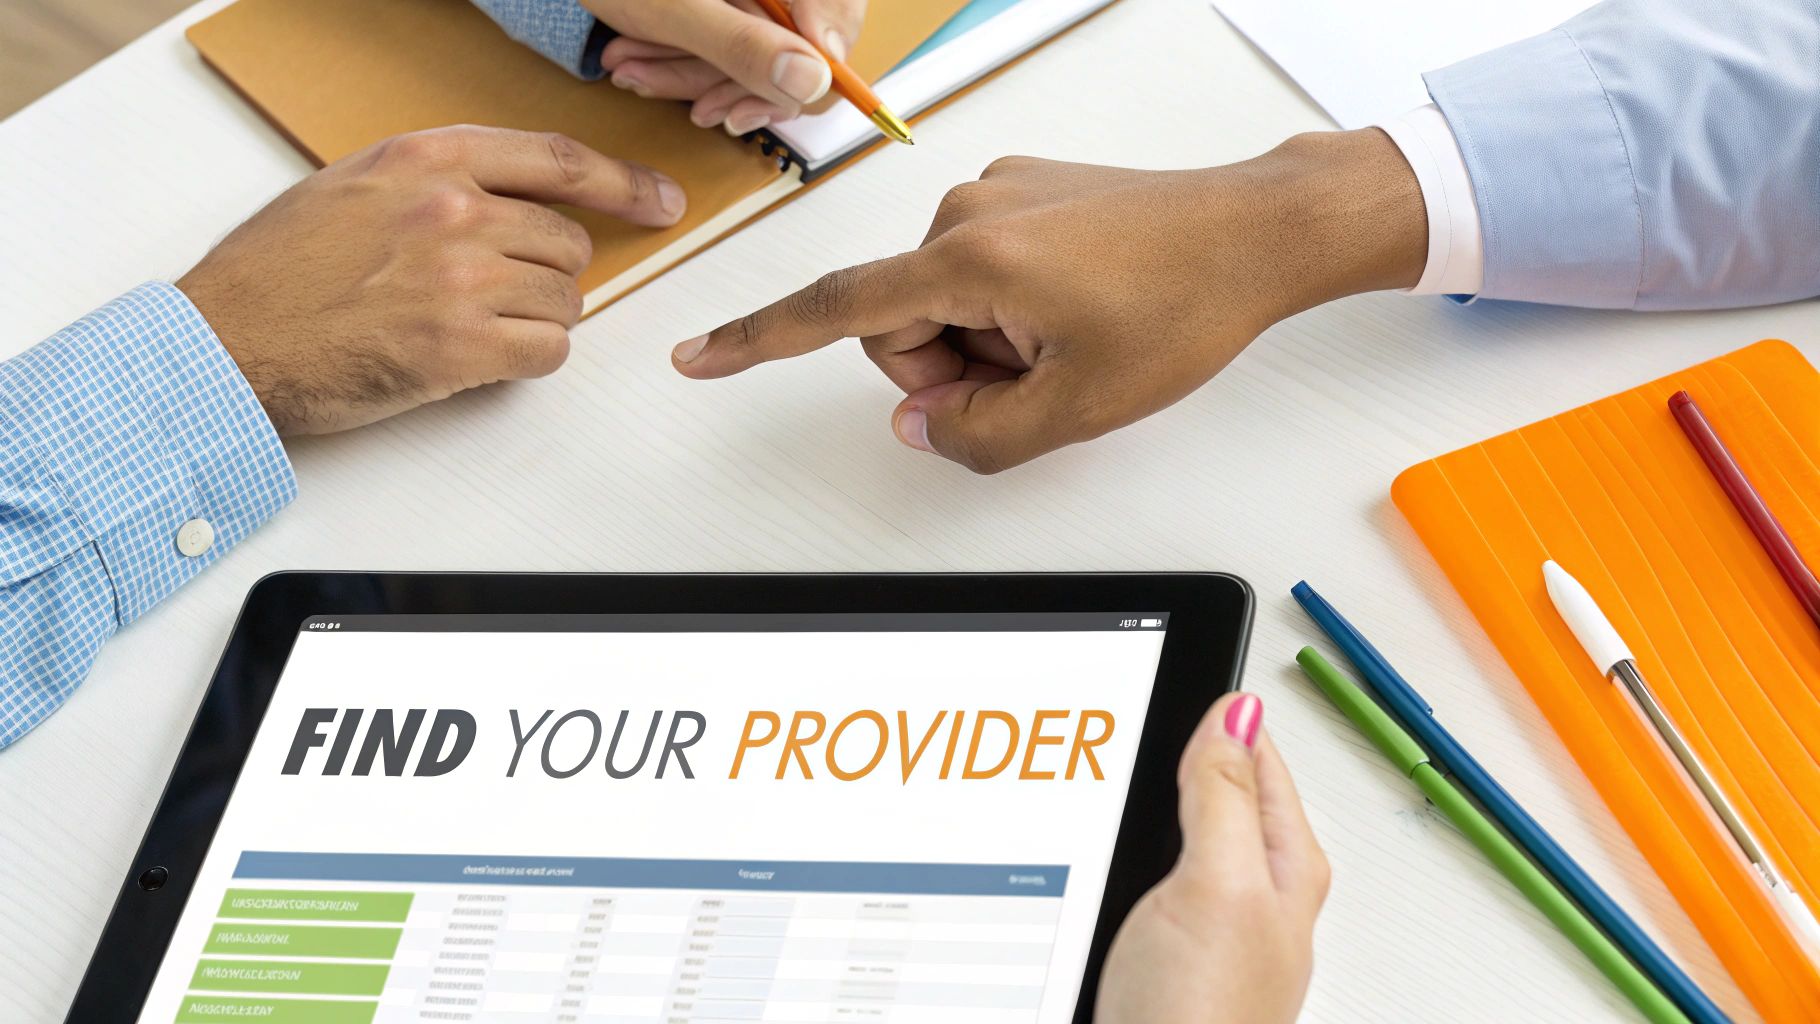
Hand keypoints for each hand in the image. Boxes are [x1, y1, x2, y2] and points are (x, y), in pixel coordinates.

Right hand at [178, 124, 684, 435]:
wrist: (227, 342)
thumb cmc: (278, 272)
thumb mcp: (354, 186)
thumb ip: (437, 182)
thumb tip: (510, 202)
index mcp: (427, 159)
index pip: (559, 160)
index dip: (624, 182)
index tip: (660, 199)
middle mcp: (452, 211)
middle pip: (568, 243)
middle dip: (550, 274)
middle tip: (502, 296)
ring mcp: (459, 280)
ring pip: (565, 301)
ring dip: (537, 321)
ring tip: (475, 329)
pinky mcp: (459, 350)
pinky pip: (548, 353)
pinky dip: (529, 361)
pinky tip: (483, 359)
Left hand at [586, 0, 864, 134]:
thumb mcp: (675, 7)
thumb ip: (744, 45)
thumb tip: (812, 83)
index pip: (838, 16)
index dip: (822, 65)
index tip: (785, 95)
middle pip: (796, 43)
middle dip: (737, 82)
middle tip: (699, 108)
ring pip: (751, 49)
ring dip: (693, 75)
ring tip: (636, 74)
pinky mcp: (722, 3)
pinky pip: (721, 41)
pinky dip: (680, 59)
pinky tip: (637, 63)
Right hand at [670, 129, 1425, 472]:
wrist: (1257, 231)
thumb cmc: (1186, 300)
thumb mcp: (1078, 408)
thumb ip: (976, 435)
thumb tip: (920, 423)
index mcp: (967, 258)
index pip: (833, 313)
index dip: (754, 344)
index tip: (697, 357)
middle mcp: (966, 211)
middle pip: (900, 327)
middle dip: (952, 372)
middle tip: (1037, 383)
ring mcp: (996, 197)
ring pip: (944, 304)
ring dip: (990, 343)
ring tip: (1070, 342)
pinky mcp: (1024, 196)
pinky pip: (982, 272)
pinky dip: (1014, 310)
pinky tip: (1080, 312)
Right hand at [1095, 693, 1329, 1023]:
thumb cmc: (1200, 1018)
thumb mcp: (1217, 883)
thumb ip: (1224, 795)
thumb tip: (1236, 710)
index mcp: (1282, 863)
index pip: (1257, 754)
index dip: (1217, 710)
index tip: (1178, 668)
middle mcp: (1250, 892)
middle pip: (1217, 790)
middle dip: (1179, 749)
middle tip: (1145, 705)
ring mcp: (1205, 925)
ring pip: (1176, 833)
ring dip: (1145, 802)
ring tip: (1119, 759)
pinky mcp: (1161, 953)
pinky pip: (1144, 876)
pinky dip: (1120, 849)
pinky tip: (1092, 848)